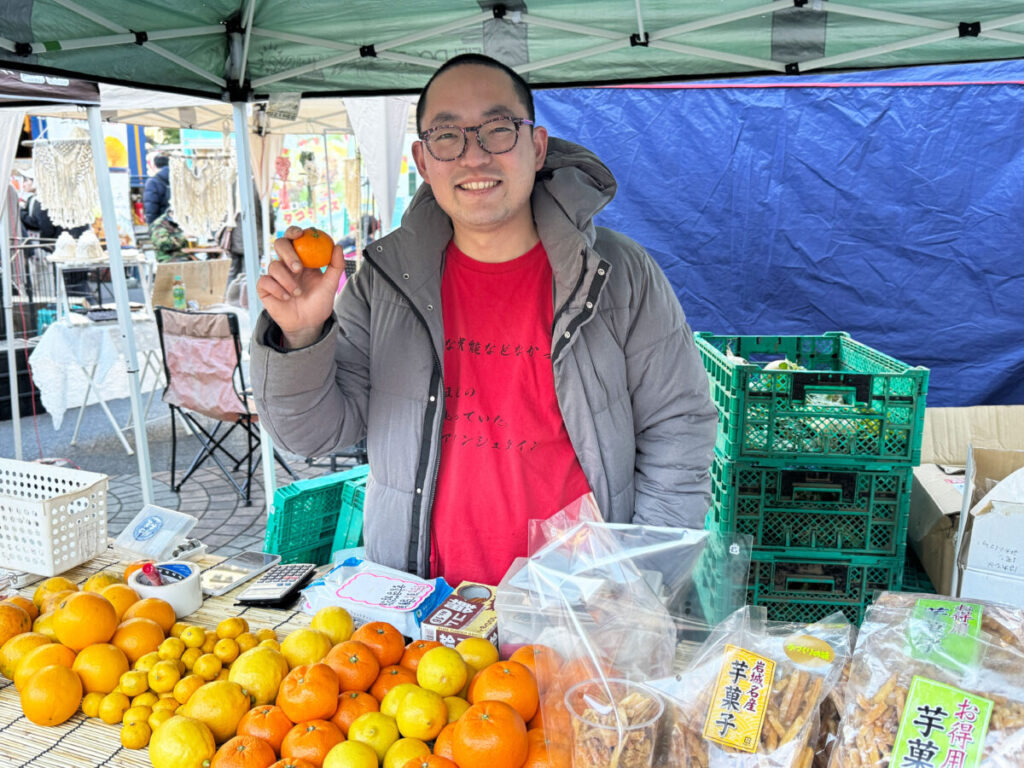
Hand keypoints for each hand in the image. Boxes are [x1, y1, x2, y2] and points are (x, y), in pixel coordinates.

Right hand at [257, 226, 345, 348]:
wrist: (308, 324)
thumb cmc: (319, 303)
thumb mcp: (330, 285)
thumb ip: (336, 266)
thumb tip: (338, 246)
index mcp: (302, 259)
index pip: (294, 238)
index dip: (293, 232)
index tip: (300, 234)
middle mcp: (286, 264)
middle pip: (279, 244)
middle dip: (288, 254)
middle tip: (298, 268)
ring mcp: (274, 275)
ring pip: (273, 265)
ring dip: (287, 280)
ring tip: (297, 293)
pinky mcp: (265, 288)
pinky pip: (264, 281)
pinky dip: (276, 289)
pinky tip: (286, 298)